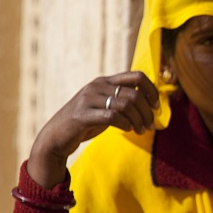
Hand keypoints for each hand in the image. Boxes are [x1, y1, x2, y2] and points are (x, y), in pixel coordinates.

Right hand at [27, 71, 159, 187]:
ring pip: (125, 105)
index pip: (137, 75)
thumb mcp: (105, 106)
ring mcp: (88, 99)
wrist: (56, 136)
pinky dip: (125, 124)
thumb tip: (150, 103)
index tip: (156, 106)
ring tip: (140, 130)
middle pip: (134, 94)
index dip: (152, 90)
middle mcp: (97, 86)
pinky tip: (128, 129)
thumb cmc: (85, 122)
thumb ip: (122, 100)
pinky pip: (112, 116)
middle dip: (147, 112)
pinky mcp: (82, 115)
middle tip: (150, 125)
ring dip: (138, 120)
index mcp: (105, 81)